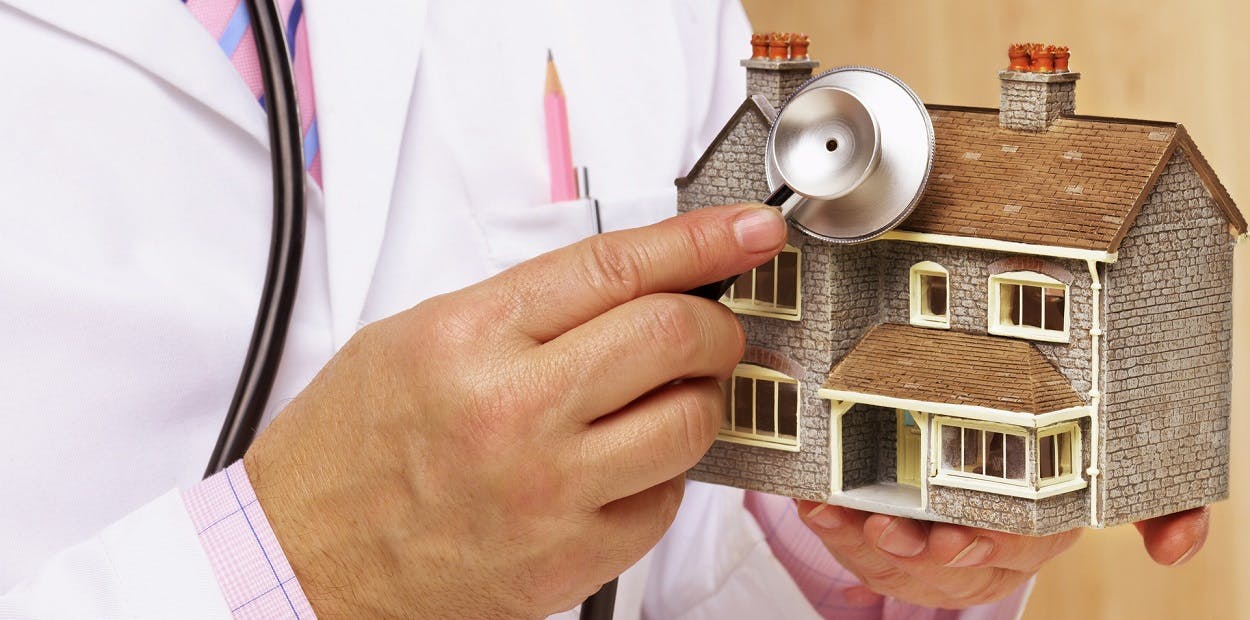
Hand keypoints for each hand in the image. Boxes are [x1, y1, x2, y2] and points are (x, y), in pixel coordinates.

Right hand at [245, 204, 786, 617]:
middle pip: (673, 336)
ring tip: (661, 400)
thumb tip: (633, 280)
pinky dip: (661, 476)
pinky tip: (620, 468)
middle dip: (715, 325)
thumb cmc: (350, 447)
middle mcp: (513, 410)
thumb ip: (527, 305)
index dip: (702, 240)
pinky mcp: (567, 560)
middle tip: (709, 329)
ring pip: (689, 422)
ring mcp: (547, 492)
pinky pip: (665, 503)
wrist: (303, 556)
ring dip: (698, 400)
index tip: (749, 232)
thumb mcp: (417, 337)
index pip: (618, 266)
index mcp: (471, 338)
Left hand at [796, 502, 1210, 607]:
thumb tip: (1178, 550)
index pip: (1019, 547)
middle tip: (888, 528)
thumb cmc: (1046, 470)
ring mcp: (937, 557)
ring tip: (838, 514)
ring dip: (863, 545)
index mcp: (1038, 530)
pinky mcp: (893, 554)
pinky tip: (816, 505)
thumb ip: (1157, 506)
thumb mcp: (1105, 479)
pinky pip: (859, 557)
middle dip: (917, 553)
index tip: (962, 532)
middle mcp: (987, 552)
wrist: (997, 478)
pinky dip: (833, 531)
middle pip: (952, 567)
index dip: (988, 545)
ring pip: (900, 568)